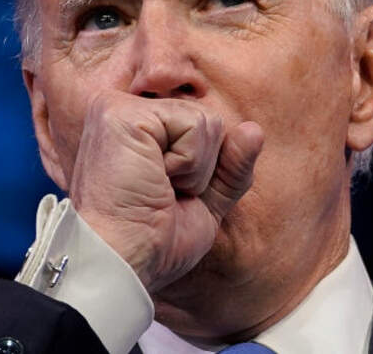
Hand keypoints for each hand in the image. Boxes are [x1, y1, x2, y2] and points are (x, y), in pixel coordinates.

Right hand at [66, 89, 263, 291]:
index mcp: (135, 127)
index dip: (204, 169)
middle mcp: (121, 109)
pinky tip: (154, 179)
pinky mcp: (122, 113)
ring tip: (155, 187)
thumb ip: (231, 166)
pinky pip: (195, 124)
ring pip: (206, 120)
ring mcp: (119, 108)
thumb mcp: (206, 202)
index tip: (165, 195)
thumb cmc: (154, 241)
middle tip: (160, 193)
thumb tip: (254, 130)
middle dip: (201, 168)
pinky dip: (189, 162)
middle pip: (208, 120)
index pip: (202, 126)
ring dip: (194, 169)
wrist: (125, 263)